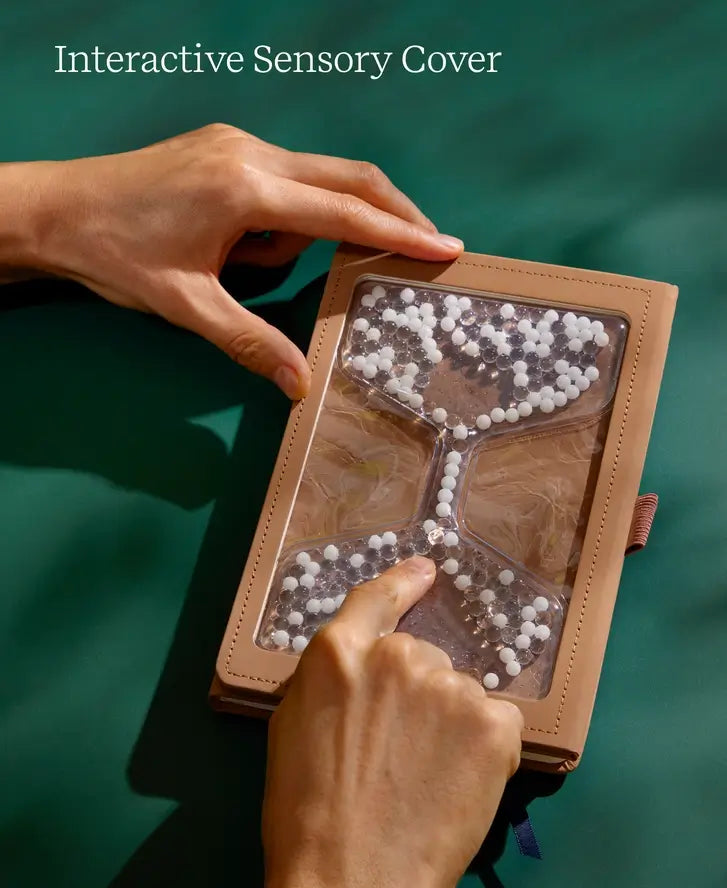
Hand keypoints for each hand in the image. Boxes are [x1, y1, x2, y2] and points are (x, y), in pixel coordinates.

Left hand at [1, 125, 462, 397]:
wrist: (53, 210)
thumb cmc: (115, 255)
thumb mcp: (186, 306)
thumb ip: (250, 342)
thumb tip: (301, 386)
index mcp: (246, 187)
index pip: (344, 212)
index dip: (400, 233)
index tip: (446, 247)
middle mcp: (251, 153)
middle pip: (348, 176)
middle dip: (392, 211)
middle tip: (427, 245)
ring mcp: (238, 144)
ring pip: (314, 180)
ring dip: (313, 226)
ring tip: (249, 269)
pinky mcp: (225, 148)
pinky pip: (282, 180)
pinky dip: (287, 216)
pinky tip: (242, 248)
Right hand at [263, 557, 523, 887]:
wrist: (349, 878)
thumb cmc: (306, 813)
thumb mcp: (293, 725)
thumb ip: (331, 677)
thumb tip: (361, 661)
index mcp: (340, 651)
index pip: (379, 596)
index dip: (406, 580)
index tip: (427, 570)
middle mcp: (398, 656)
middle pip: (423, 657)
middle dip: (416, 694)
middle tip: (401, 751)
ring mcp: (449, 687)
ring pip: (459, 692)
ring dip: (449, 723)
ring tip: (426, 776)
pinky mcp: (493, 725)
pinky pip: (495, 721)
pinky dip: (484, 747)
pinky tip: (459, 782)